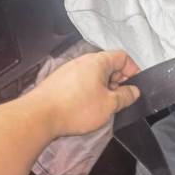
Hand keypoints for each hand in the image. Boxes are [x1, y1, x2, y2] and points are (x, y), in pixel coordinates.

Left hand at [25, 50, 139, 136]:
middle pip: (108, 65)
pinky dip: (89, 91)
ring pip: (94, 75)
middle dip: (118, 81)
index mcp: (98, 62)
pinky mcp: (59, 82)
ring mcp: (69, 70)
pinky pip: (81, 82)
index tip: (135, 85)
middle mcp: (82, 61)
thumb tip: (134, 91)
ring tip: (103, 105)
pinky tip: (86, 107)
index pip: (122, 57)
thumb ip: (125, 96)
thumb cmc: (74, 109)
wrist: (39, 117)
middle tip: (121, 98)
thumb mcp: (109, 105)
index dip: (133, 70)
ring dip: (104, 88)